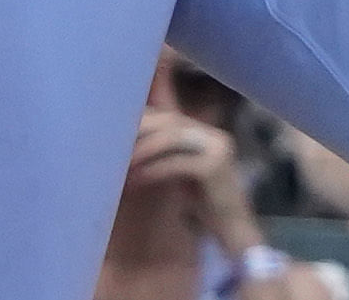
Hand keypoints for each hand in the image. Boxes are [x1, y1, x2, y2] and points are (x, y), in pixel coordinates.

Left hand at [126, 109, 257, 249]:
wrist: (235, 232)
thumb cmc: (206, 206)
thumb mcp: (183, 174)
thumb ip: (166, 156)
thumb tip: (132, 145)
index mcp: (208, 134)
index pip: (170, 116)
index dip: (144, 121)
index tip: (116, 131)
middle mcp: (215, 136)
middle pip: (170, 121)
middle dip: (141, 131)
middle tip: (114, 142)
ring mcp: (218, 149)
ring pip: (172, 138)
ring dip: (143, 150)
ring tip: (122, 163)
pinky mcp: (215, 167)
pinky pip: (176, 163)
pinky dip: (153, 169)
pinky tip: (136, 179)